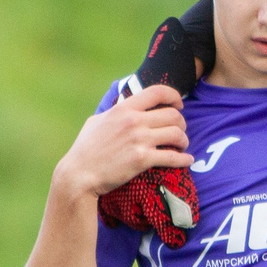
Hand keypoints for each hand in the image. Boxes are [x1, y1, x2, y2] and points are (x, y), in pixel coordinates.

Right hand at [58, 82, 194, 236]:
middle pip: (173, 115)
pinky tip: (187, 160)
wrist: (79, 174)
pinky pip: (172, 157)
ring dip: (184, 140)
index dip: (174, 96)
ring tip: (181, 146)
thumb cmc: (85, 149)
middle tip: (180, 131)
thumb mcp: (97, 121)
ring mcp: (139, 140)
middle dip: (181, 123)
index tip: (178, 105)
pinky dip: (184, 159)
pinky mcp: (142, 160)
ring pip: (177, 134)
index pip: (157, 92)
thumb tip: (124, 105)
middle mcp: (134, 121)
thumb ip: (114, 112)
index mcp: (124, 108)